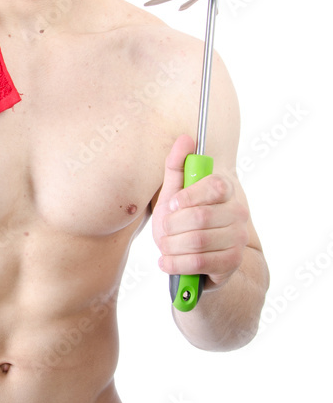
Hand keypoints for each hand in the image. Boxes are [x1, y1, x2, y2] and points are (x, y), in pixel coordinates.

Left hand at [152, 135, 248, 289]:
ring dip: (171, 246)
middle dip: (172, 227)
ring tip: (166, 246)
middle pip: (200, 217)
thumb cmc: (181, 224)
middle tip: (164, 231)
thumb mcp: (173, 194)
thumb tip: (185, 138)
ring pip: (196, 241)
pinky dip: (175, 263)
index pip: (215, 186)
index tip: (171, 206)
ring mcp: (237, 239)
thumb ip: (176, 167)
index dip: (188, 197)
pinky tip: (167, 261)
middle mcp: (237, 213)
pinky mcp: (232, 263)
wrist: (194, 261)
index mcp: (225, 191)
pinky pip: (198, 262)